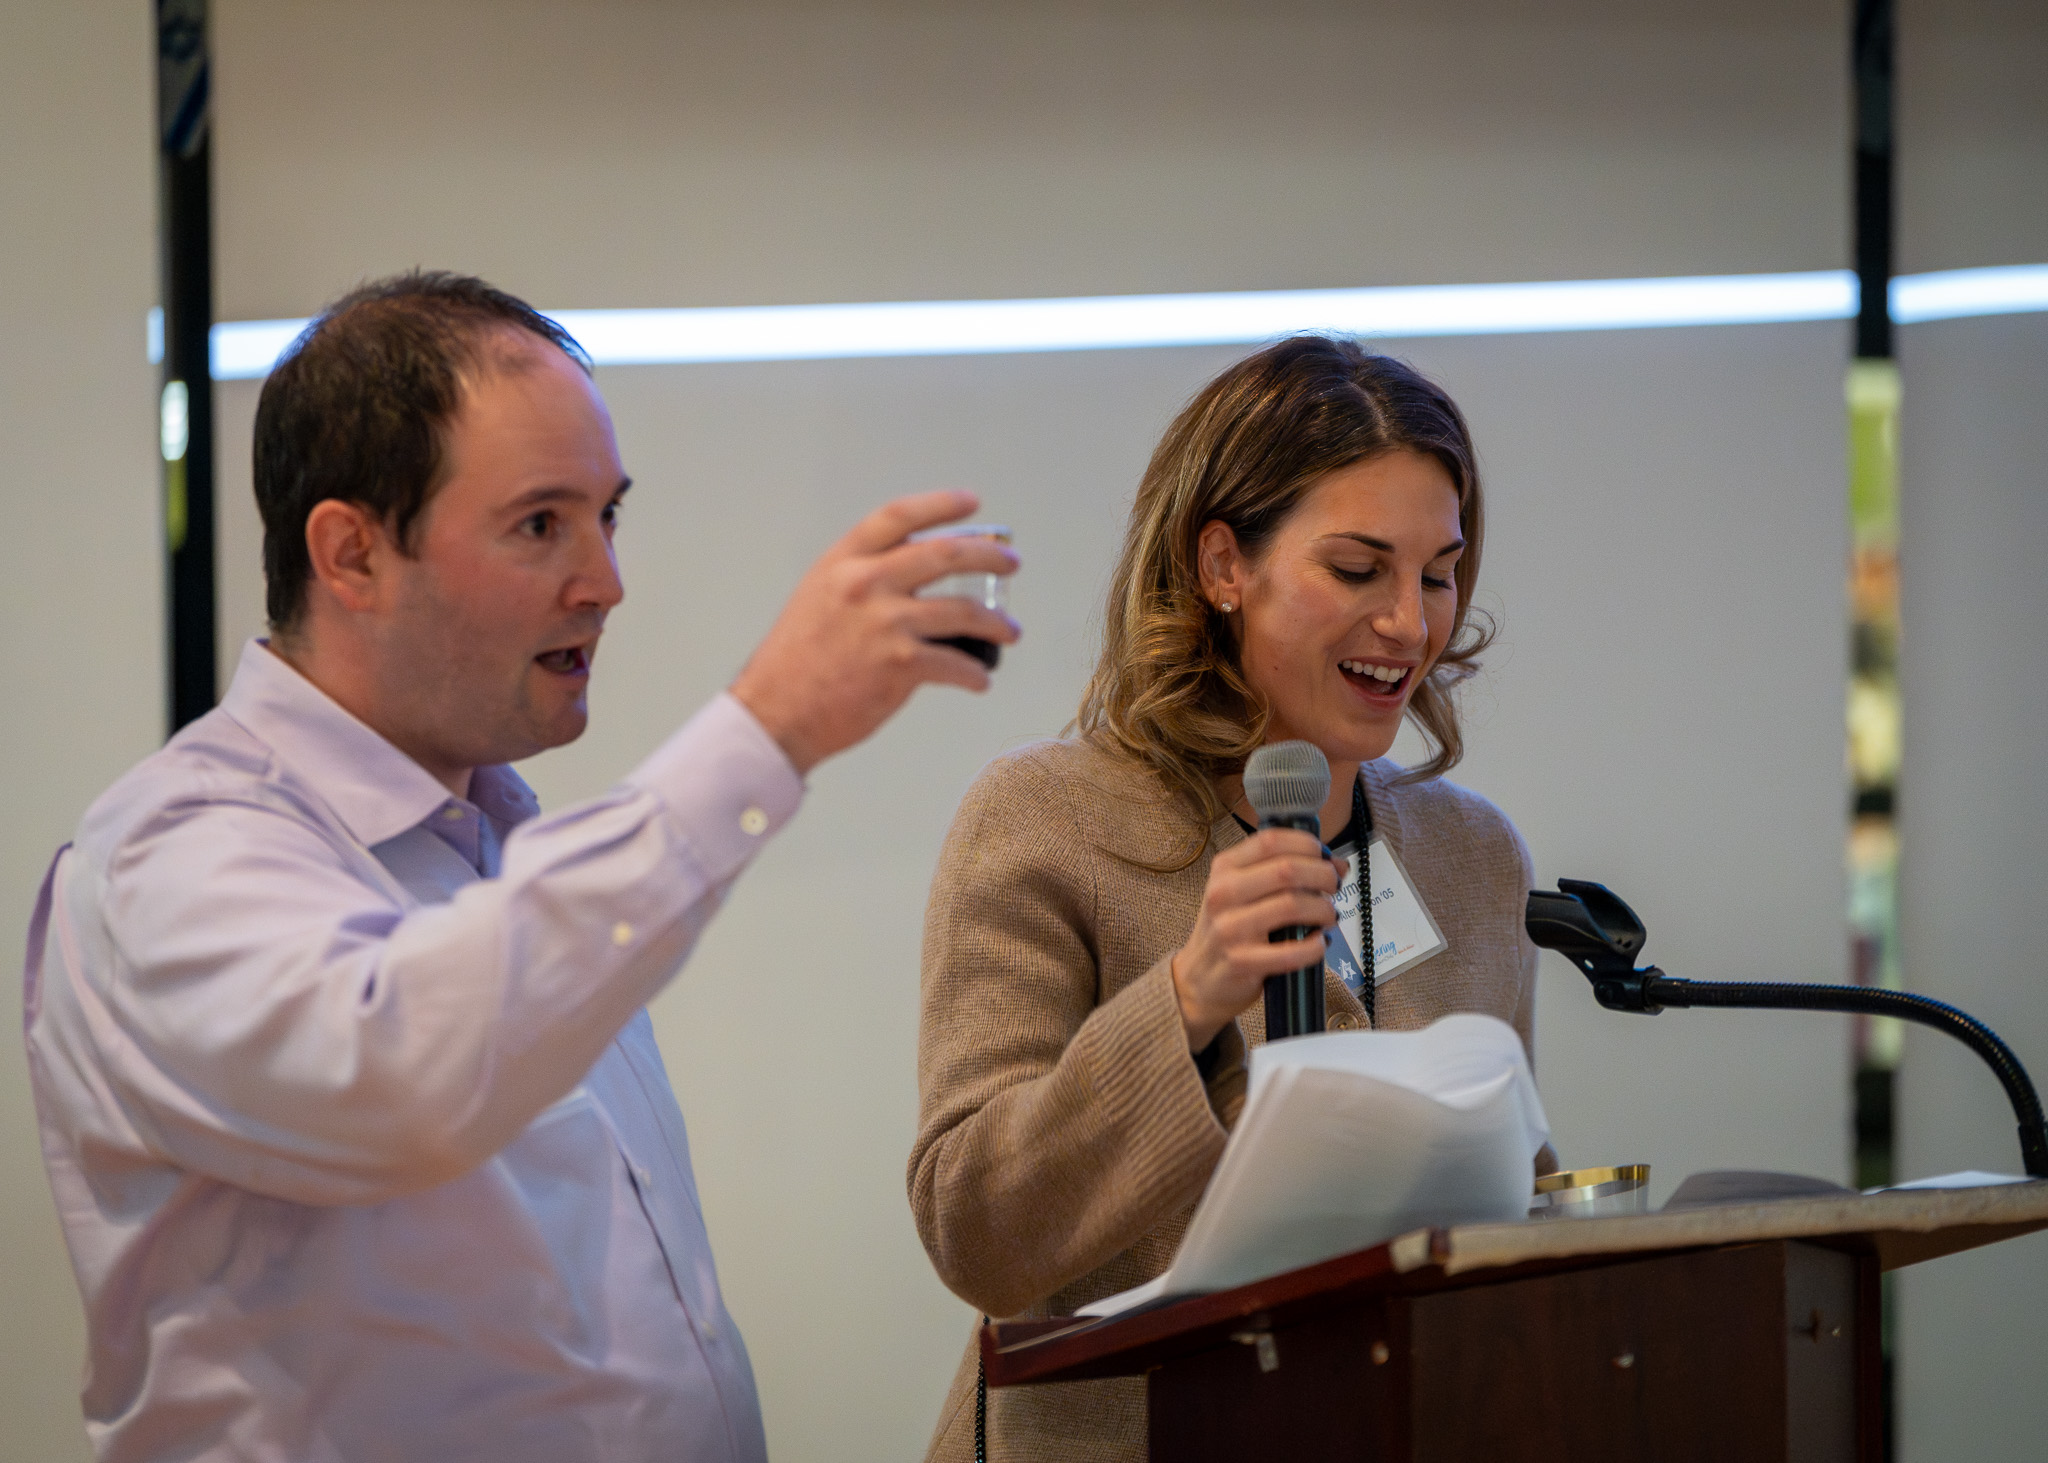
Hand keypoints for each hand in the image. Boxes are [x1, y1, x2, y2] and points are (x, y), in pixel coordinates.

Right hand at [729, 490, 1019, 773]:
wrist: (777, 713)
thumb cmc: (795, 663)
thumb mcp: (819, 598)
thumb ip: (861, 580)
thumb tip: (914, 579)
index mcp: (843, 562)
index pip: (899, 516)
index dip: (941, 504)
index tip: (971, 502)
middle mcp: (865, 583)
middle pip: (945, 553)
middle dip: (990, 555)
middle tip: (1011, 561)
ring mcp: (885, 622)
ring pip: (963, 609)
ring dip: (997, 622)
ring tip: (1009, 630)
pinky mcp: (900, 664)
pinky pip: (956, 663)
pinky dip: (974, 674)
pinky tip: (979, 679)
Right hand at [1170, 830, 1343, 1050]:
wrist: (1198, 978)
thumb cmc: (1229, 929)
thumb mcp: (1244, 892)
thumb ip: (1285, 873)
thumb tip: (1337, 865)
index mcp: (1224, 869)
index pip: (1270, 841)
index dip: (1307, 844)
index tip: (1323, 857)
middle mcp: (1223, 893)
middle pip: (1287, 870)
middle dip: (1323, 876)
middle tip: (1333, 887)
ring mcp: (1230, 928)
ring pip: (1292, 905)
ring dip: (1323, 910)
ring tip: (1328, 916)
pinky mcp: (1241, 961)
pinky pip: (1290, 952)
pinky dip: (1314, 947)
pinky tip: (1318, 943)